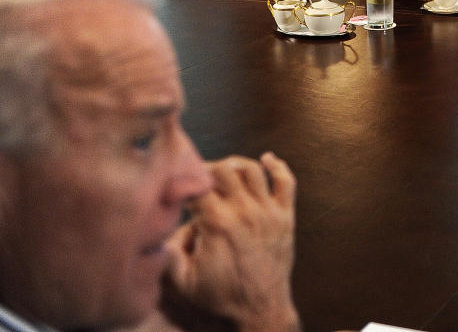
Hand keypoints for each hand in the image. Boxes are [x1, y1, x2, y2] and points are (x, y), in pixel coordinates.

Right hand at [164, 152, 299, 331]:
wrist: (260, 311)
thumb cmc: (221, 299)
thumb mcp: (182, 283)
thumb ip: (165, 254)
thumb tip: (157, 229)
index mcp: (218, 224)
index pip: (198, 185)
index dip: (183, 180)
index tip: (176, 182)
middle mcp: (245, 211)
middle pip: (224, 169)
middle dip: (207, 168)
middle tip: (197, 177)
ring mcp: (269, 212)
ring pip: (254, 169)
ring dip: (236, 164)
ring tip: (223, 170)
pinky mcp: (286, 217)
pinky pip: (287, 182)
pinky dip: (278, 166)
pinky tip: (267, 160)